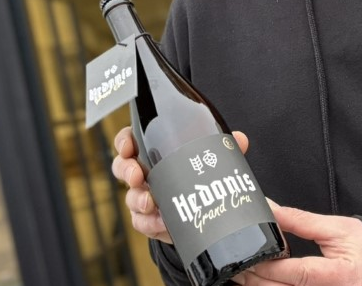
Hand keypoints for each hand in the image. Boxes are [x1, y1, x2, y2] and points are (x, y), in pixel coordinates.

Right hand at [110, 127, 249, 243]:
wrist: (202, 211)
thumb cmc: (199, 176)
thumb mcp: (210, 160)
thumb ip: (222, 149)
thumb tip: (239, 139)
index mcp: (153, 152)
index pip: (130, 140)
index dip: (124, 141)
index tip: (128, 146)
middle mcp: (144, 174)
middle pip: (122, 168)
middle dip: (126, 171)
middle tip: (137, 176)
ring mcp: (144, 198)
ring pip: (129, 198)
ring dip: (137, 200)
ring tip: (151, 203)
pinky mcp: (150, 221)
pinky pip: (141, 222)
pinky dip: (150, 222)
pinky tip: (162, 222)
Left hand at [233, 201, 361, 285]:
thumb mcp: (336, 228)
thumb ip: (300, 221)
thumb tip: (268, 207)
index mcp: (339, 276)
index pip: (298, 274)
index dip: (272, 267)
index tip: (250, 256)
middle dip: (255, 279)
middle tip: (235, 263)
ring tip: (241, 272)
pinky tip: (258, 281)